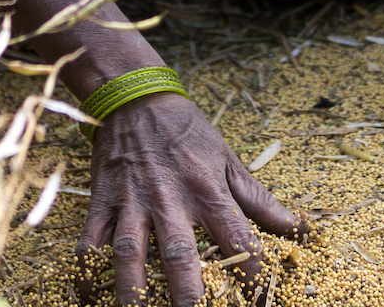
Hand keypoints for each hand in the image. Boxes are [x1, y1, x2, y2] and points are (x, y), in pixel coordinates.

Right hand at [77, 93, 304, 303]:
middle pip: (180, 255)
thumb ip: (259, 200)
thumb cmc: (187, 131)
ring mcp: (132, 202)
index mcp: (208, 190)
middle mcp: (170, 199)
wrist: (135, 97)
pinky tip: (88, 297)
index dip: (251, 273)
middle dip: (187, 294)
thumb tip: (297, 228)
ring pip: (130, 253)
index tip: (259, 299)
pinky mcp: (103, 202)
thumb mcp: (228, 159)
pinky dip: (86, 272)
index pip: (237, 239)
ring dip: (133, 291)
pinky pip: (89, 243)